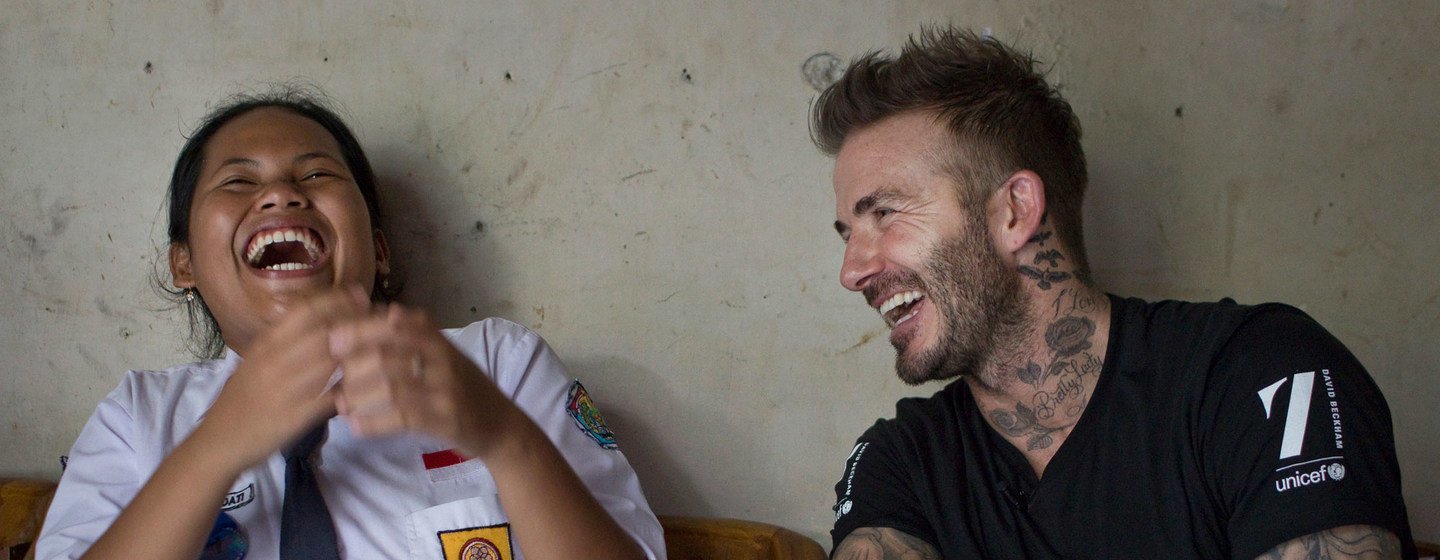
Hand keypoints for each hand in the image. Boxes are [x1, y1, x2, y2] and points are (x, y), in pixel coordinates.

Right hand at [193, 287, 370, 471]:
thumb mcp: (256, 361)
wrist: (219, 441)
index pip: (305, 311)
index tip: (361, 295)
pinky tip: (373, 384)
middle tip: (385, 317)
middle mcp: (275, 361)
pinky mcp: (297, 417)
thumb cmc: (242, 399)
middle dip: (360, 321)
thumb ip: (284, 340)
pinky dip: (354, 389)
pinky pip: (332, 398)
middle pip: (326, 332)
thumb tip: (317, 316)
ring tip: (386, 346)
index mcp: (266, 344)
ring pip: (333, 362)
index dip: (337, 300)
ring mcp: (286, 389)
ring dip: (363, 352)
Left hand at [328, 305, 522, 458]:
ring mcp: (446, 390)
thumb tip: (383, 310)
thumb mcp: (446, 355)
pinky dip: (373, 424)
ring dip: (359, 396)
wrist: (502, 425)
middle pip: (389, 351)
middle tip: (331, 375)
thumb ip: (417, 334)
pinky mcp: (445, 419)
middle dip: (353, 363)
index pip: (395, 323)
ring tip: (340, 404)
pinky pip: (402, 419)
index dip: (360, 328)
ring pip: (392, 386)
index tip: (332, 337)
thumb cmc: (467, 389)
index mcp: (440, 340)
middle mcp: (444, 360)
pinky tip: (355, 427)